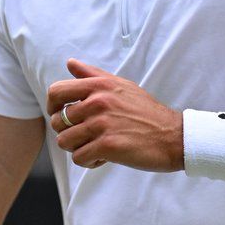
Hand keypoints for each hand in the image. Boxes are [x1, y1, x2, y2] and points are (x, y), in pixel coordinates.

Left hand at [47, 58, 183, 171]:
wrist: (173, 136)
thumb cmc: (146, 112)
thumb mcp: (121, 86)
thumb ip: (92, 74)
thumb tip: (70, 63)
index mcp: (99, 85)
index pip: (56, 91)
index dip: (51, 106)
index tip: (59, 115)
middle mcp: (98, 101)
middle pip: (57, 121)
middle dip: (66, 132)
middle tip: (84, 136)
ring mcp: (102, 124)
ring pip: (65, 142)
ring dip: (76, 148)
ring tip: (94, 147)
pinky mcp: (108, 146)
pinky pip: (79, 157)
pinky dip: (88, 161)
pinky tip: (103, 158)